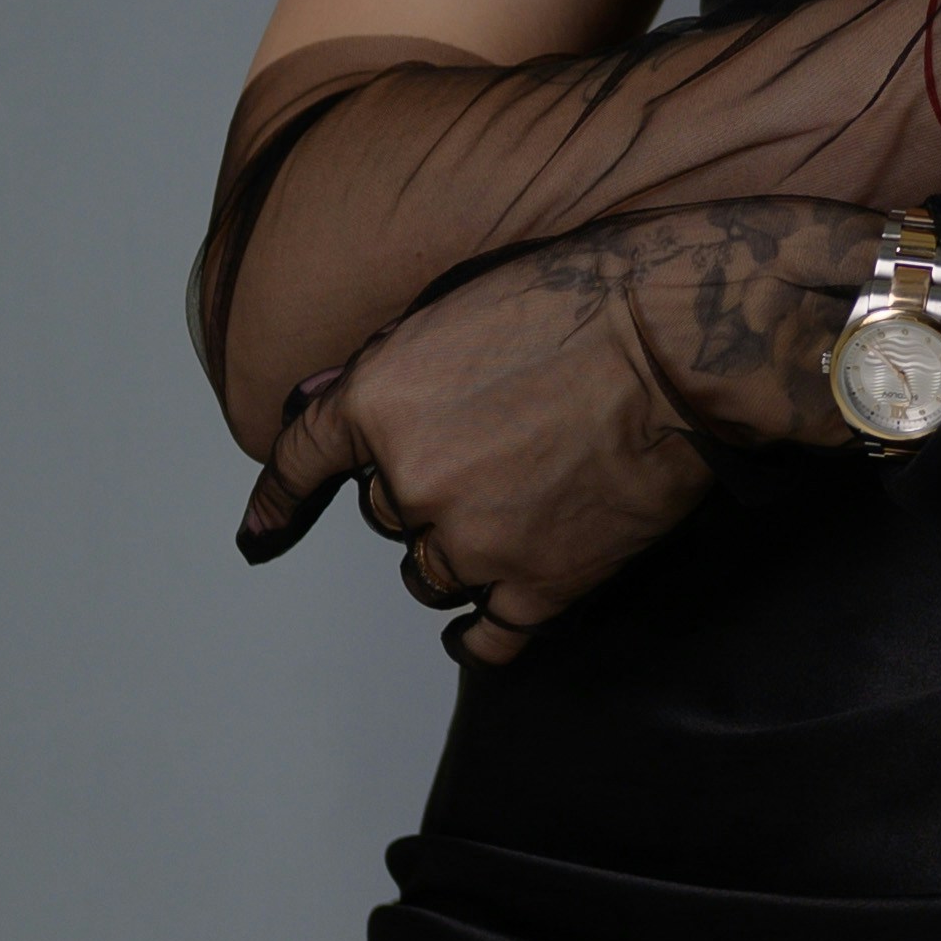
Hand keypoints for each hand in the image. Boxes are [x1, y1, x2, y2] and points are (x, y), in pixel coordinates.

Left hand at [236, 198, 876, 662]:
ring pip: (428, 574)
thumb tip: (325, 407)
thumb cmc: (584, 300)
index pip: (300, 462)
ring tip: (516, 511)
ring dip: (455, 550)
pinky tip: (477, 635)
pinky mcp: (541, 584)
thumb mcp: (457, 304)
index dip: (277, 500)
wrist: (682, 347)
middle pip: (387, 512)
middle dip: (423, 488)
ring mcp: (474, 542)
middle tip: (493, 450)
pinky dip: (477, 639)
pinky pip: (487, 638)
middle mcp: (409, 482)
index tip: (258, 534)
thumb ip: (387, 366)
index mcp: (376, 404)